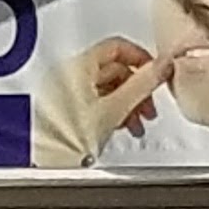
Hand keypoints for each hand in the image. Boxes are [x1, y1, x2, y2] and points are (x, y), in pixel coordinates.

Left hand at [32, 39, 176, 167]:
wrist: (46, 161)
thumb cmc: (69, 136)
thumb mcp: (115, 109)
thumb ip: (142, 85)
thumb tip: (162, 67)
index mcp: (78, 66)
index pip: (117, 46)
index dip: (141, 58)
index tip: (157, 72)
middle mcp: (67, 74)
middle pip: (113, 69)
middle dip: (137, 88)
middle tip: (149, 105)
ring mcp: (64, 91)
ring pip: (106, 87)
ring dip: (127, 103)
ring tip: (137, 122)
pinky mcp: (63, 107)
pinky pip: (95, 100)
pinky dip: (112, 110)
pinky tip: (120, 125)